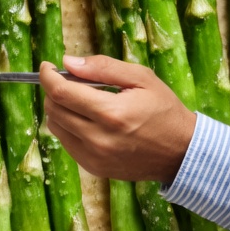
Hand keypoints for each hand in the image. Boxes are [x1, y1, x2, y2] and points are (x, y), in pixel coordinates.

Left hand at [39, 54, 196, 183]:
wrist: (181, 152)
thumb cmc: (164, 110)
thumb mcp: (141, 78)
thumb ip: (103, 67)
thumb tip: (68, 62)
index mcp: (111, 113)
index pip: (61, 92)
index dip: (48, 76)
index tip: (47, 66)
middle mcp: (98, 138)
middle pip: (53, 109)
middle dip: (54, 91)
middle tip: (68, 82)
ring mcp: (94, 157)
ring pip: (55, 126)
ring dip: (59, 109)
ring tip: (79, 101)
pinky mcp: (93, 168)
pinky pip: (66, 142)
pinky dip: (68, 127)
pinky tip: (86, 120)